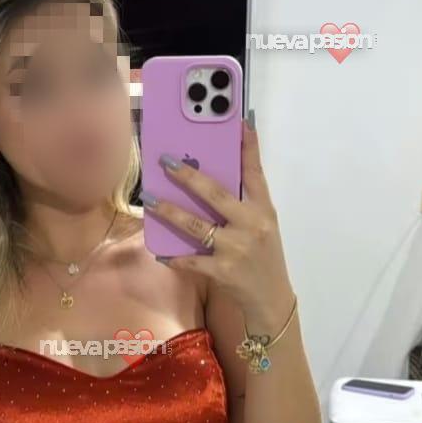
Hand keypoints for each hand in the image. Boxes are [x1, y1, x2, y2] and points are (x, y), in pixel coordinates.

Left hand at [144, 119, 294, 326]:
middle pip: (216, 194)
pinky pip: (190, 260)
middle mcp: (252, 225)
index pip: (255, 173)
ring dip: (170, 212)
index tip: (238, 123)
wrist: (270, 299)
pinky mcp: (222, 271)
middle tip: (166, 162)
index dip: (247, 148)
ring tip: (151, 201)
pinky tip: (160, 251)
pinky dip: (174, 256)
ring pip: (196, 225)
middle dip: (189, 176)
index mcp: (263, 210)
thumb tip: (212, 180)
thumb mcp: (262, 227)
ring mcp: (236, 249)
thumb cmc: (263, 258)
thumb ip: (243, 205)